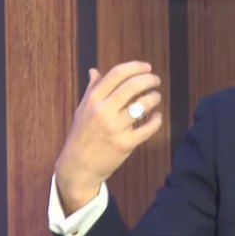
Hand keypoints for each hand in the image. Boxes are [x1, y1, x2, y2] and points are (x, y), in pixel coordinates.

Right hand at [54, 61, 162, 213]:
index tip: (147, 67)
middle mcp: (103, 111)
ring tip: (155, 97)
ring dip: (154, 98)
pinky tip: (156, 117)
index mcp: (92, 100)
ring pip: (142, 105)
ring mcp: (115, 128)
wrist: (78, 167)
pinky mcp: (126, 144)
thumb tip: (95, 70)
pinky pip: (148, 128)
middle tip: (156, 81)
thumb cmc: (81, 136)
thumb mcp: (81, 110)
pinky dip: (156, 120)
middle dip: (149, 80)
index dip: (135, 67)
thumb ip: (91, 90)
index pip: (116, 74)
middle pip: (132, 86)